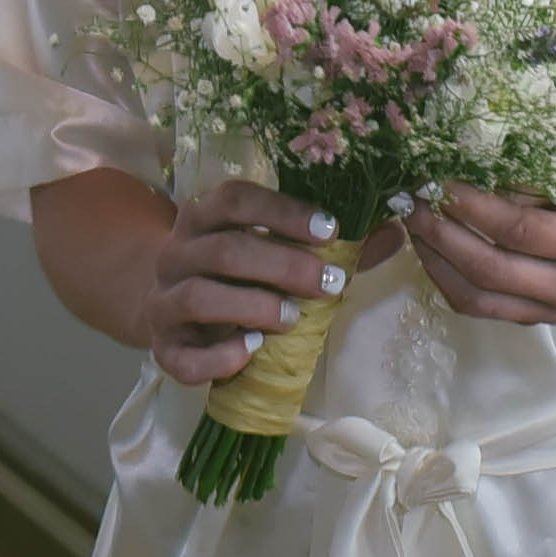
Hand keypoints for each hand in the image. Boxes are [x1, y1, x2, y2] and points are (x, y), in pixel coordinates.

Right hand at [145, 182, 401, 387]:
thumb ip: (327, 243)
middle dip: (283, 265)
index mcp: (203, 217)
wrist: (166, 308)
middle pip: (225, 250)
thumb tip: (393, 230)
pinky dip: (220, 357)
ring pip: (198, 297)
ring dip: (253, 306)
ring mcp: (162, 302)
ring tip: (293, 318)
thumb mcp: (271, 248)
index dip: (282, 212)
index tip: (330, 229)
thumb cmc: (234, 274)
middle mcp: (176, 254)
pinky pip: (185, 357)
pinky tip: (252, 351)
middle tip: (330, 282)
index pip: (235, 199)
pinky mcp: (162, 348)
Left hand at [404, 184, 555, 325]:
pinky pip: (481, 306)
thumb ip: (528, 182)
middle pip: (488, 272)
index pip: (517, 231)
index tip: (437, 182)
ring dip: (436, 262)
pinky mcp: (538, 319)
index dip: (471, 207)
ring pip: (476, 299)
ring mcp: (554, 311)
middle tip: (412, 204)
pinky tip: (435, 248)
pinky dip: (450, 278)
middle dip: (440, 236)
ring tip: (415, 226)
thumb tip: (462, 170)